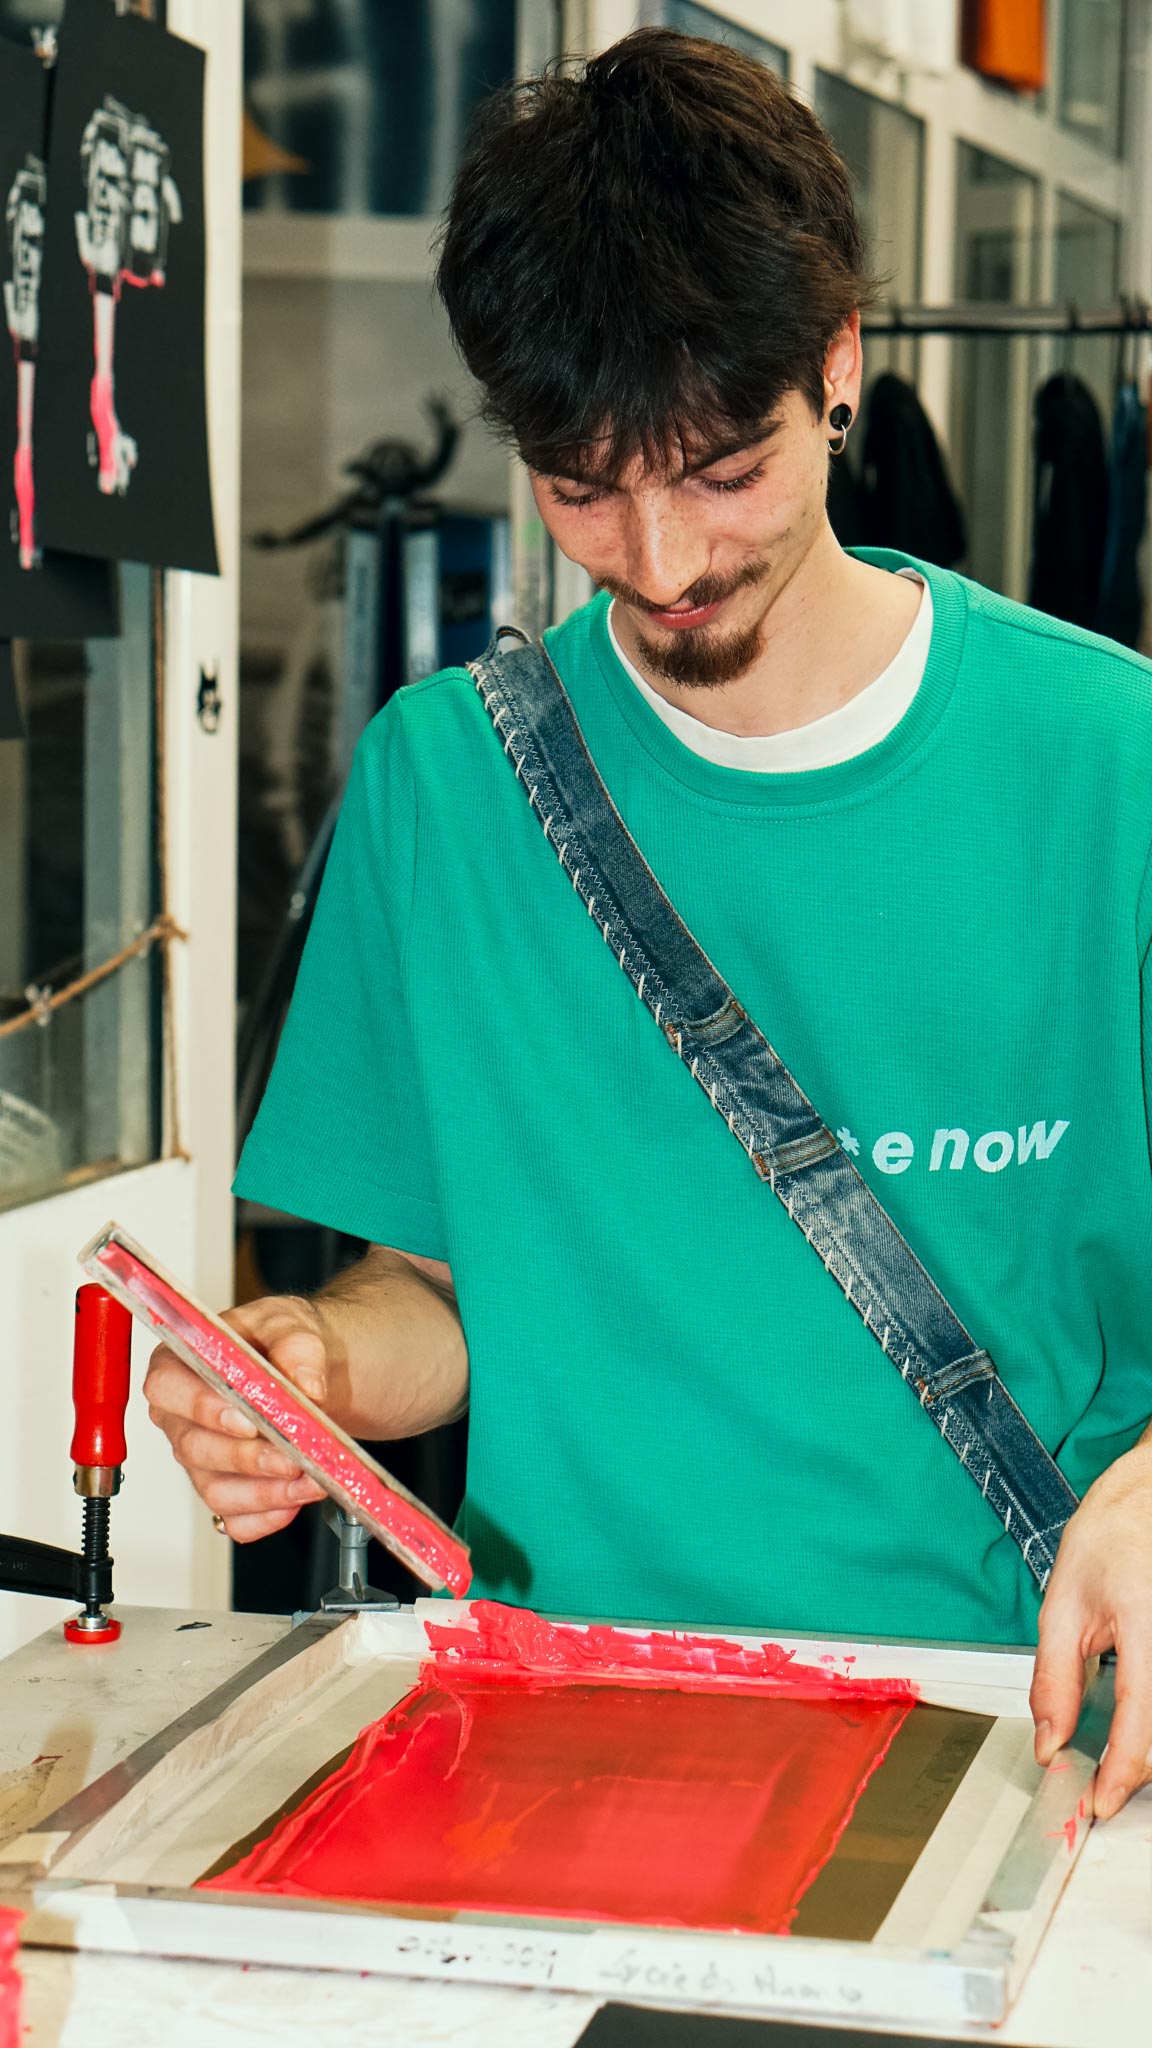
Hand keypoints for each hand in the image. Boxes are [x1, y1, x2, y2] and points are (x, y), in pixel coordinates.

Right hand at [143, 1295, 329, 1542]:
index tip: (246, 1420)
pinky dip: (268, 1516)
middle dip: (248, 1458)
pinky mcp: (224, 1490)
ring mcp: (200, 1460)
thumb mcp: (291, 1324)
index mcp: (179, 1366)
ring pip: (216, 1491)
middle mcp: (182, 1418)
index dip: (202, 1409)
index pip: (167, 1389)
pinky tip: (297, 1499)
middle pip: (196, 1449)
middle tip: (292, 1456)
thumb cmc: (281, 1342)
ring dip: (266, 1492)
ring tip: (311, 1479)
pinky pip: (235, 1520)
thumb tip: (306, 1385)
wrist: (306, 1370)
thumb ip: (297, 1348)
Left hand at [1031, 1437, 1151, 1817]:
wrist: (1151, 1497)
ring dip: (1146, 1747)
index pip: (1140, 1722)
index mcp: (1145, 1627)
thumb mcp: (1063, 1604)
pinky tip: (1135, 1721)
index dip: (1119, 1775)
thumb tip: (1049, 1739)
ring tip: (1115, 1757)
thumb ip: (1055, 1677)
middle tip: (1099, 1786)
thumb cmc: (1112, 1535)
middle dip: (1133, 1770)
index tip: (1097, 1803)